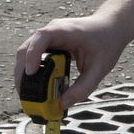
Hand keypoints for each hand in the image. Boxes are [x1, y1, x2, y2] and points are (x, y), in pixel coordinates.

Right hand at [13, 15, 130, 108]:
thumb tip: (62, 105)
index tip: (31, 73)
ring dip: (23, 73)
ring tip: (28, 94)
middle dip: (22, 72)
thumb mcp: (99, 69)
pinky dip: (30, 71)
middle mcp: (51, 31)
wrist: (111, 27)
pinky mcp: (47, 44)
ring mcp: (47, 37)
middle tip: (25, 95)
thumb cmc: (107, 44)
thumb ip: (83, 88)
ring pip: (25, 53)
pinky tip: (35, 87)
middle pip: (26, 49)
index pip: (41, 37)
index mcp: (65, 31)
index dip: (33, 55)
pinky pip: (32, 56)